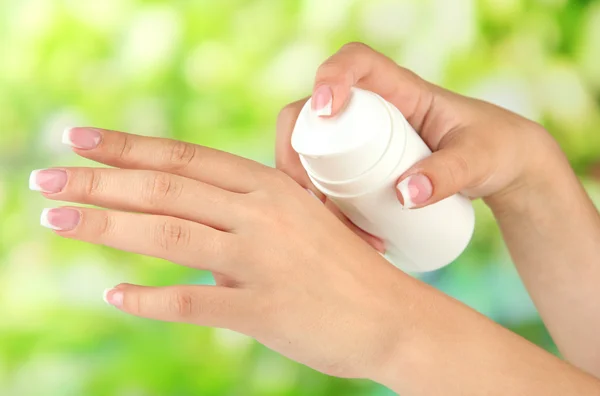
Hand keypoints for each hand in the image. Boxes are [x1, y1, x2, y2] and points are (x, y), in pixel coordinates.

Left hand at [31, 127, 420, 380]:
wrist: (392, 316)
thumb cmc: (343, 267)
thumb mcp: (298, 219)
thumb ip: (242, 212)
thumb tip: (186, 221)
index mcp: (269, 186)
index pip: (185, 156)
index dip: (127, 147)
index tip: (79, 141)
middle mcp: (263, 214)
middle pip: (165, 188)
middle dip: (98, 182)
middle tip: (45, 181)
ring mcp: (262, 260)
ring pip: (168, 235)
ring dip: (105, 226)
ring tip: (56, 221)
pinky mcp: (264, 309)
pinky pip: (192, 301)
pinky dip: (148, 298)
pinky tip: (114, 293)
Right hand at [276, 42, 559, 218]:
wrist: (500, 167)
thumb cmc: (493, 149)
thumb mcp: (478, 160)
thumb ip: (449, 174)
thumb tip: (404, 196)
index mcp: (401, 90)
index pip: (356, 63)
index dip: (331, 76)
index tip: (325, 110)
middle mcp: (370, 110)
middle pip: (310, 115)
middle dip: (298, 154)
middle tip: (317, 198)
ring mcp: (360, 140)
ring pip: (311, 154)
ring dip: (311, 192)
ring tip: (353, 233)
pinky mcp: (359, 168)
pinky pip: (326, 181)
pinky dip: (327, 209)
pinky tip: (354, 237)